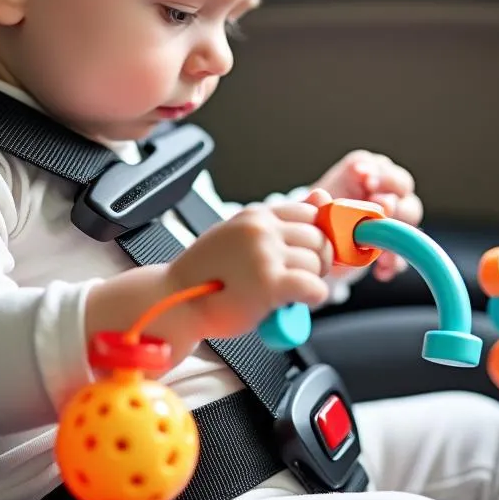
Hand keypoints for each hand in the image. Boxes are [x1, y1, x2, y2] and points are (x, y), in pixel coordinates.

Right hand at [167, 201, 332, 340]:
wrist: (175, 301)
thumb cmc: (207, 275)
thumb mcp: (241, 237)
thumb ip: (280, 222)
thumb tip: (323, 197)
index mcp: (255, 215)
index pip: (309, 213)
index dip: (316, 236)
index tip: (309, 254)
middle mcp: (261, 229)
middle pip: (318, 238)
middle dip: (317, 261)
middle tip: (298, 277)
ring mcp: (264, 255)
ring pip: (317, 264)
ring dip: (310, 281)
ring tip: (287, 292)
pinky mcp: (269, 284)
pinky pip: (314, 287)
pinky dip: (311, 298)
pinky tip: (294, 303)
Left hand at [313, 150, 423, 280]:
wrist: (323, 242)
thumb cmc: (321, 216)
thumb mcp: (315, 209)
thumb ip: (314, 202)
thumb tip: (319, 195)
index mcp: (366, 173)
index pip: (380, 166)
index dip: (378, 173)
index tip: (367, 181)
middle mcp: (386, 189)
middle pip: (402, 186)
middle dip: (391, 197)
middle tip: (381, 207)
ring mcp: (397, 214)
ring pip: (410, 216)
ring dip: (397, 230)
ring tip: (381, 244)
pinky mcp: (398, 241)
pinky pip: (405, 250)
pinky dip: (395, 261)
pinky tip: (380, 271)